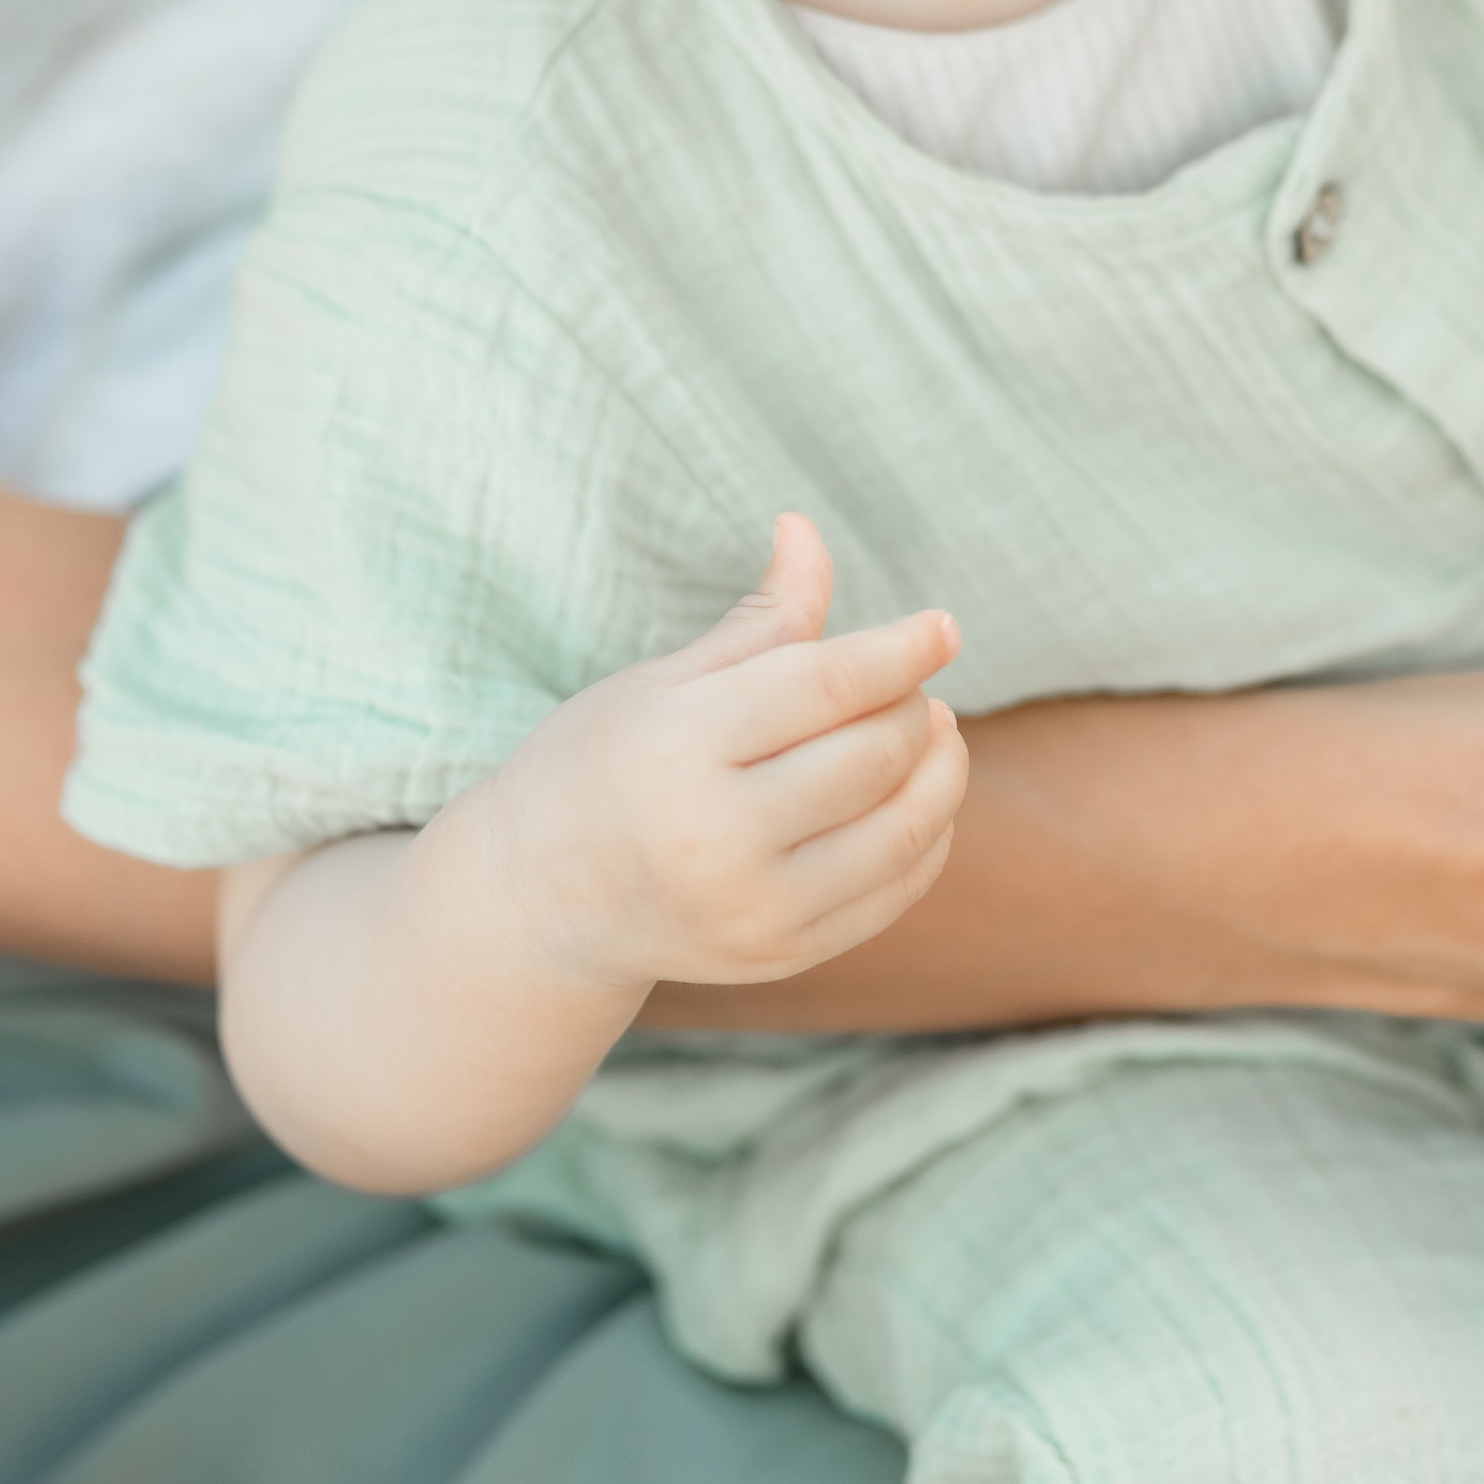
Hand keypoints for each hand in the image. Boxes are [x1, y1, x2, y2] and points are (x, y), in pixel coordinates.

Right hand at [483, 514, 966, 992]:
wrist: (540, 901)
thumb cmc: (602, 764)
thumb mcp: (662, 681)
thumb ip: (757, 621)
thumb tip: (806, 528)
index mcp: (682, 747)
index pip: (827, 685)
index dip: (900, 649)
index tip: (943, 626)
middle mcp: (722, 838)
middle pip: (873, 753)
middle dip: (911, 705)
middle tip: (910, 681)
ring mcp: (757, 909)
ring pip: (903, 829)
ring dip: (939, 769)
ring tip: (929, 730)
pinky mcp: (783, 954)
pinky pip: (895, 892)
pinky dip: (926, 835)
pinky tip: (917, 796)